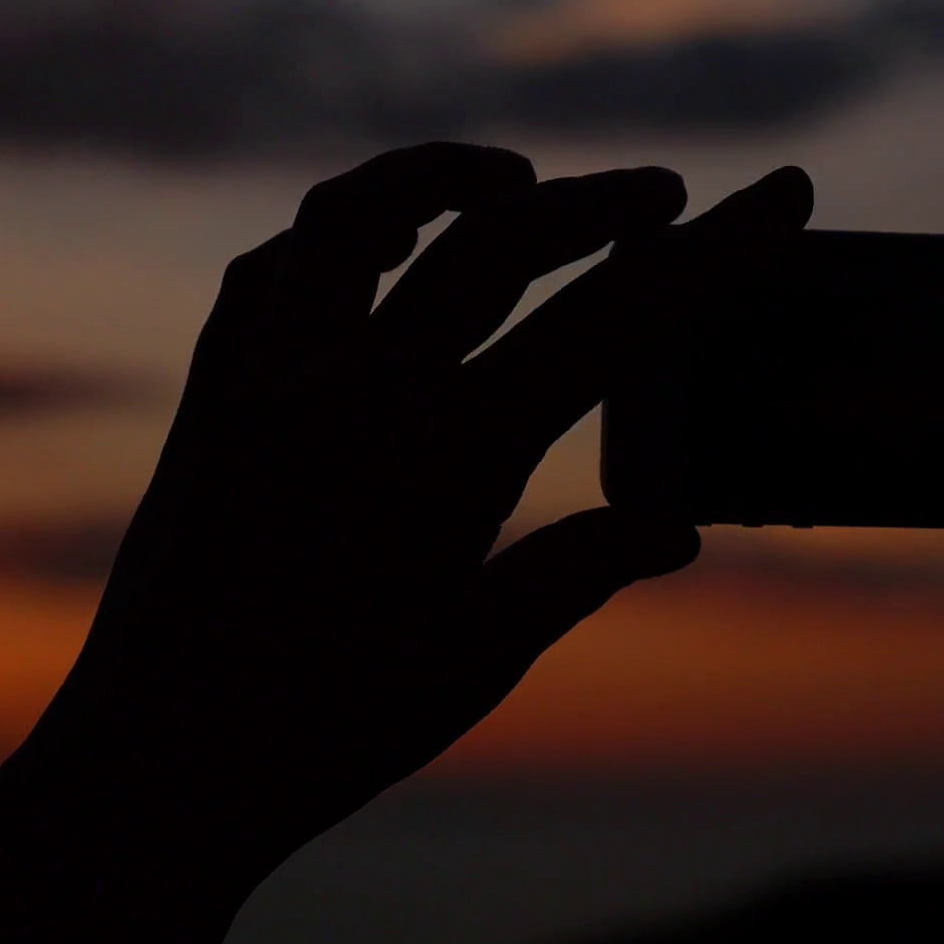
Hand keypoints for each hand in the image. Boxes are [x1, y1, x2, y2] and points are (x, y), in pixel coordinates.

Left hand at [0, 144, 813, 943]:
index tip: (784, 195)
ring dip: (447, 178)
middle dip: (600, 202)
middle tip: (666, 195)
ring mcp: (274, 382)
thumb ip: (581, 571)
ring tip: (510, 184)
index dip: (715, 252)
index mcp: (451, 454)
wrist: (159, 765)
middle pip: (500, 240)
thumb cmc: (330, 728)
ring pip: (360, 216)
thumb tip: (675, 526)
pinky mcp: (213, 399)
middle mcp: (359, 389)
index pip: (615, 322)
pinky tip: (368, 257)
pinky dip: (335, 239)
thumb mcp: (481, 655)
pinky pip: (272, 274)